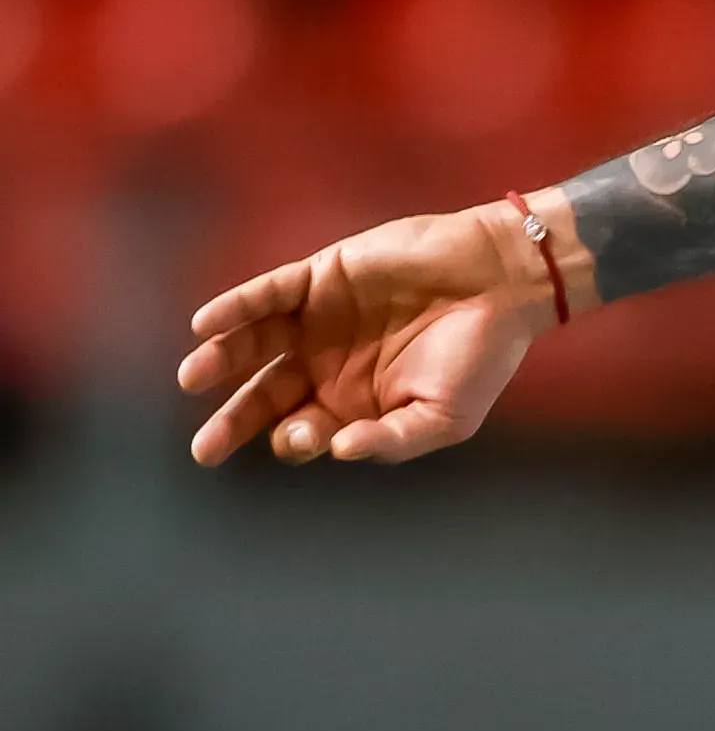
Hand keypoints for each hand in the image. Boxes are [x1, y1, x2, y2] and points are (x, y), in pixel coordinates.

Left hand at [178, 202, 551, 465]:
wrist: (504, 279)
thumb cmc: (483, 354)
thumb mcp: (446, 416)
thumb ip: (393, 440)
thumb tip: (339, 452)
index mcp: (355, 403)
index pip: (304, 429)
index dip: (295, 438)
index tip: (307, 437)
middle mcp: (328, 364)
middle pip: (265, 396)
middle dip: (233, 423)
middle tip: (205, 451)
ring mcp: (320, 321)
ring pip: (255, 345)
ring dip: (221, 362)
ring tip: (194, 378)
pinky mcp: (321, 278)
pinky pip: (267, 294)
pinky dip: (236, 308)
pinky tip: (207, 326)